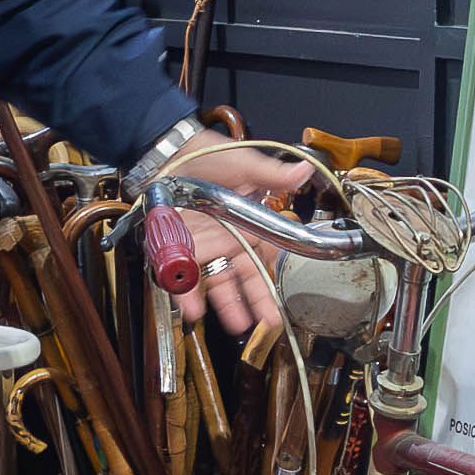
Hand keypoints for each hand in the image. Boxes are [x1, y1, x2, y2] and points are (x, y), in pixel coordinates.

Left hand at [158, 142, 312, 341]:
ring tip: (235, 324)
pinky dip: (183, 291)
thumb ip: (273, 175)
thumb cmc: (208, 157)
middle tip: (265, 323)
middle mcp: (221, 241)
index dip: (267, 284)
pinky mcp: (171, 246)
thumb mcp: (244, 165)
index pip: (259, 262)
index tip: (276, 306)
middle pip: (239, 277)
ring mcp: (197, 246)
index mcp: (243, 227)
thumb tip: (303, 171)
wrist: (170, 150)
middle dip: (252, 302)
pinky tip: (193, 308)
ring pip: (212, 280)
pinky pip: (177, 273)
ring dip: (223, 303)